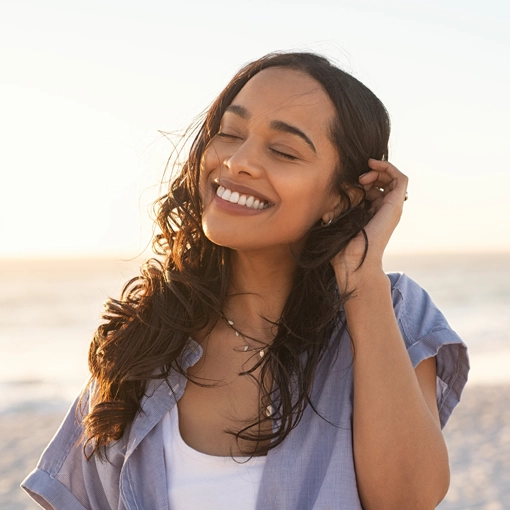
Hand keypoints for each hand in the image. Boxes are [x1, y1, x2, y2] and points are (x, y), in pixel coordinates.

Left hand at [331, 159, 407, 288]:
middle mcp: (384, 210)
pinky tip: (373, 166)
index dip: (362, 180)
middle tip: (358, 179)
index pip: (373, 189)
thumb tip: (328, 201)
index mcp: (372, 213)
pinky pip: (401, 179)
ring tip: (363, 177)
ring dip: (379, 171)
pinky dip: (389, 168)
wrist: (353, 262)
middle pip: (384, 182)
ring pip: (393, 178)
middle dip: (371, 174)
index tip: (349, 183)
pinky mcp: (395, 205)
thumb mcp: (336, 220)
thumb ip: (336, 208)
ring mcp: (392, 207)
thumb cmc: (342, 247)